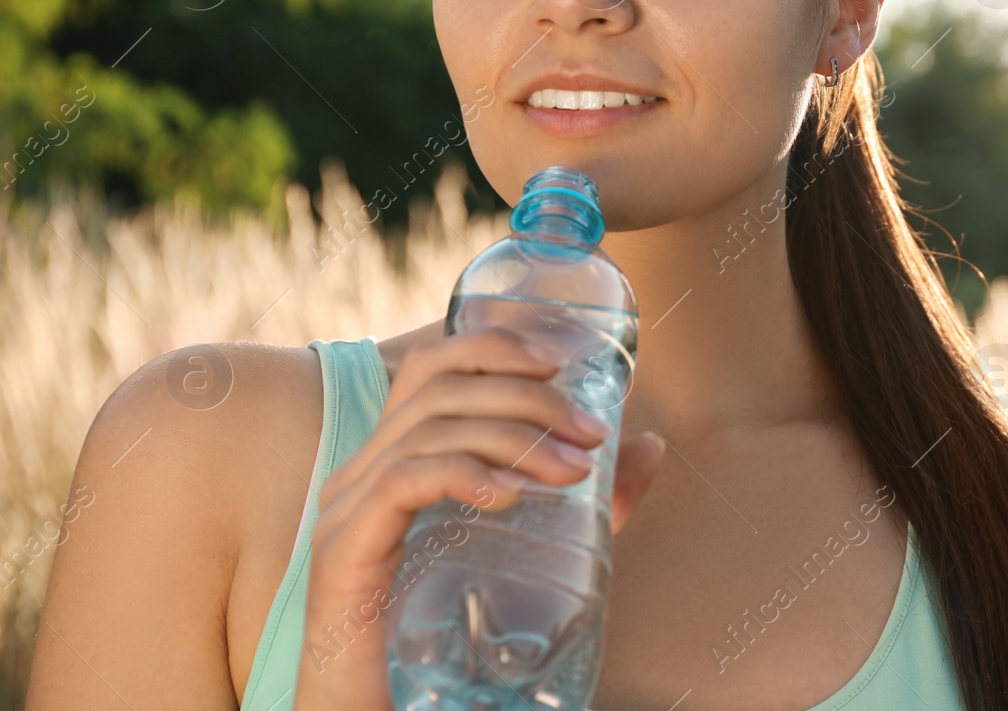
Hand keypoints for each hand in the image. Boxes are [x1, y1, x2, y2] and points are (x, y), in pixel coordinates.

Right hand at [291, 327, 664, 710]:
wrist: (381, 706)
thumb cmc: (451, 625)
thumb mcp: (534, 544)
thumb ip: (588, 497)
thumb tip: (649, 443)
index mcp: (396, 455)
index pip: (432, 365)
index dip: (493, 346)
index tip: (559, 361)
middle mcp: (362, 469)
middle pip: (441, 389)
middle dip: (526, 398)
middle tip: (591, 433)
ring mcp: (346, 507)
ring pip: (429, 429)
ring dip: (511, 438)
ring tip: (571, 472)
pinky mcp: (344, 549)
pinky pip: (403, 483)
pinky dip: (462, 475)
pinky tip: (508, 497)